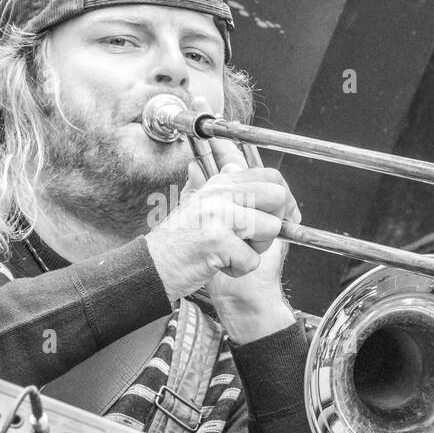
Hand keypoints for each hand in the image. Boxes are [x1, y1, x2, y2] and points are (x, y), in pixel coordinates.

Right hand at [144, 111, 299, 341]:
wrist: (151, 267)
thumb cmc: (179, 241)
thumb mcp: (197, 203)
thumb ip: (221, 184)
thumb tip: (237, 161)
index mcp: (220, 183)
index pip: (271, 176)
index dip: (282, 200)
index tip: (277, 218)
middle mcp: (220, 193)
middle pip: (277, 197)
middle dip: (272, 224)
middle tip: (250, 239)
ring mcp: (218, 214)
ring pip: (269, 230)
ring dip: (255, 250)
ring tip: (229, 253)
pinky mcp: (216, 240)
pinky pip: (252, 260)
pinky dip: (238, 271)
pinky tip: (217, 266)